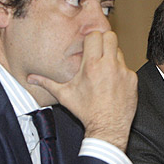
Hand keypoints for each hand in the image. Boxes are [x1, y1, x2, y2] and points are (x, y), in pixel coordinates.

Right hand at [27, 31, 136, 150]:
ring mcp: (123, 72)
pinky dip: (120, 71)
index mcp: (92, 65)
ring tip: (104, 69)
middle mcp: (109, 66)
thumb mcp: (65, 95)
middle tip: (98, 51)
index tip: (88, 46)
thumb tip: (31, 79)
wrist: (107, 127)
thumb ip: (47, 83)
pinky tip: (113, 82)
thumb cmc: (86, 112)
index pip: (95, 35)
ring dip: (112, 56)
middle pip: (110, 36)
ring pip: (120, 51)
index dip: (90, 39)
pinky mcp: (132, 79)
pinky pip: (127, 67)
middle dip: (104, 41)